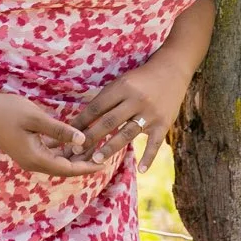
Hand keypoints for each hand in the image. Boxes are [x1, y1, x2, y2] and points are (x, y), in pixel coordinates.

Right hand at [0, 89, 106, 177]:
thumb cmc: (8, 110)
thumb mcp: (36, 118)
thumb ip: (59, 130)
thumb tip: (82, 140)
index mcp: (35, 158)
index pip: (67, 168)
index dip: (87, 167)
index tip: (104, 163)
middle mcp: (32, 162)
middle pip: (64, 168)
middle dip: (84, 162)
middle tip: (104, 154)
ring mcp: (28, 157)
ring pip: (57, 161)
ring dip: (74, 157)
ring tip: (93, 147)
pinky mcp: (27, 149)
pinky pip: (50, 154)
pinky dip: (63, 150)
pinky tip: (74, 141)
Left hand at [73, 63, 187, 171]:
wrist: (172, 70)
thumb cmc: (140, 78)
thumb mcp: (121, 82)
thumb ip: (105, 98)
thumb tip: (81, 119)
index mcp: (122, 87)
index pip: (97, 107)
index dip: (81, 121)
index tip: (68, 135)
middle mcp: (136, 100)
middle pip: (110, 121)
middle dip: (92, 137)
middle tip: (76, 151)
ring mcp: (151, 113)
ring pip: (128, 133)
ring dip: (111, 147)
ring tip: (97, 160)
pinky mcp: (164, 123)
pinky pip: (155, 143)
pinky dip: (149, 157)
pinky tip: (141, 170)